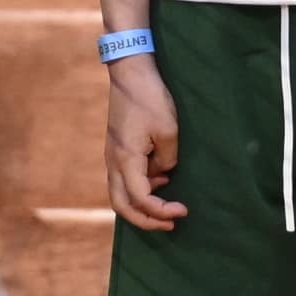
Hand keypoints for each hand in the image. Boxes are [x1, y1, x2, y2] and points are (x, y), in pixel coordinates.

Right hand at [103, 55, 180, 228]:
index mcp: (126, 159)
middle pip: (121, 205)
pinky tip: (161, 181)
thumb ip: (168, 159)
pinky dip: (140, 189)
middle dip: (145, 220)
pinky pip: (124, 179)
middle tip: (170, 223)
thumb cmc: (150, 98)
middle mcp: (113, 161)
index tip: (183, 210)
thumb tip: (164, 172)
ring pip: (120, 194)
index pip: (140, 199)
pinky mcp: (117, 149)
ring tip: (167, 205)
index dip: (160, 210)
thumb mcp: (169, 130)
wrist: (130, 73)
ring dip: (141, 205)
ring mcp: (112, 155)